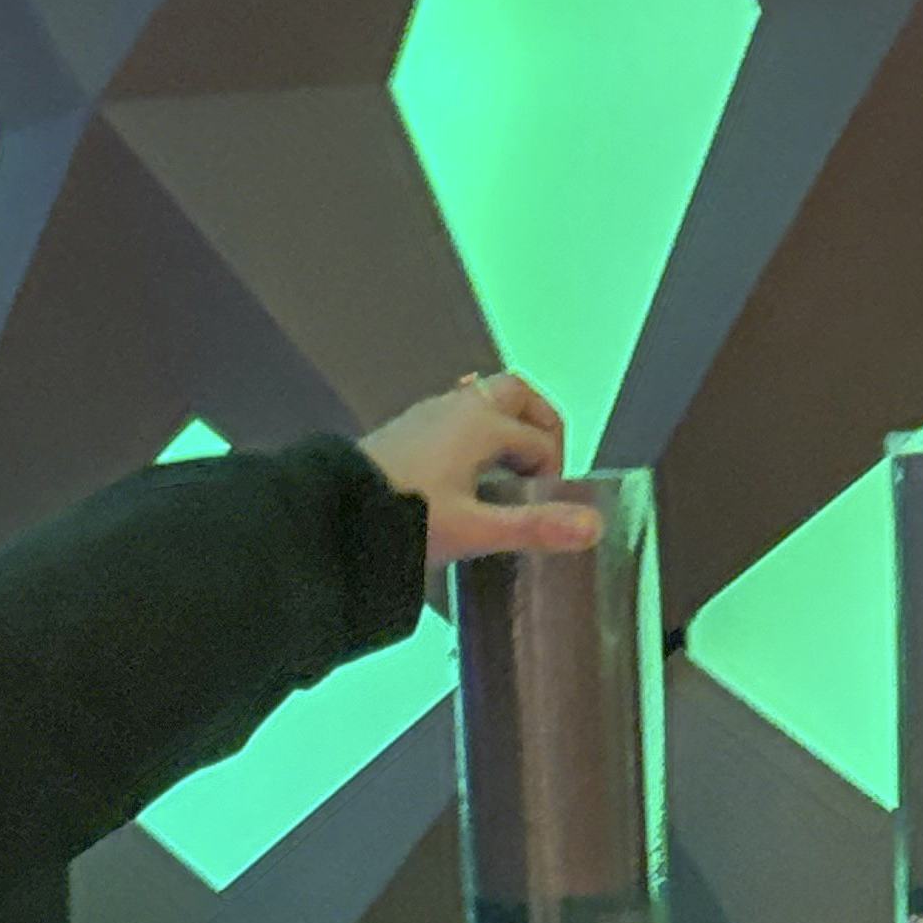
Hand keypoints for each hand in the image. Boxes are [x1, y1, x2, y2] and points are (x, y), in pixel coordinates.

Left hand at [360, 370, 603, 567]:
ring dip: (505, 430)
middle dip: (540, 425)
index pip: (541, 439)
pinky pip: (455, 417)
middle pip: (518, 394)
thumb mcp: (474, 528)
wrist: (333, 515)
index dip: (554, 473)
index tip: (547, 508)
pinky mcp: (408, 429)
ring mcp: (430, 414)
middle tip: (544, 468)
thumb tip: (590, 526)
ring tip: (508, 476)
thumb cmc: (399, 517)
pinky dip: (474, 436)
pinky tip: (466, 476)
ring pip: (484, 402)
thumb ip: (533, 527)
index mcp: (482, 423)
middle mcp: (458, 408)